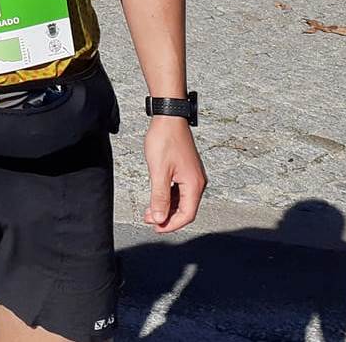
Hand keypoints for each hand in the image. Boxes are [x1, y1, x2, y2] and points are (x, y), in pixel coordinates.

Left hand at [142, 116, 205, 233]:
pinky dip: (168, 196)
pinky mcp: (186, 170)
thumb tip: (159, 218)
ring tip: (149, 211)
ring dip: (166, 207)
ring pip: (181, 200)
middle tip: (149, 220)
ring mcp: (192, 175)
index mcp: (194, 184)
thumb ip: (159, 197)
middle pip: (185, 209)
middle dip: (167, 217)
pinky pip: (179, 190)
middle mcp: (197, 182)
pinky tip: (156, 197)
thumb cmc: (164, 140)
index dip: (171, 225)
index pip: (187, 214)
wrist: (169, 118)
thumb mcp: (158, 171)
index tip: (156, 228)